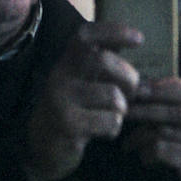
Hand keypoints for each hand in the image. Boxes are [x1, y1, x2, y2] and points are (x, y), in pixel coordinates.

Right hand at [24, 22, 141, 180]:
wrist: (41, 149)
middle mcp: (60, 76)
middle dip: (129, 78)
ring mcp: (61, 100)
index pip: (86, 35)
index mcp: (67, 62)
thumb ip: (103, 61)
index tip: (139, 39)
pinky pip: (110, 121)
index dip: (114, 31)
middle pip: (103, 60)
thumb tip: (134, 38)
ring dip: (122, 109)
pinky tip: (104, 132)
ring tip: (113, 115)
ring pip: (112, 95)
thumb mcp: (84, 82)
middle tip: (131, 93)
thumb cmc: (73, 110)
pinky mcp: (68, 125)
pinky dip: (114, 129)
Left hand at [123, 78, 180, 180]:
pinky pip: (164, 152)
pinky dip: (147, 152)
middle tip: (124, 112)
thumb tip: (134, 85)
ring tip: (129, 141)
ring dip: (141, 136)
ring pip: (166, 134)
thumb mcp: (180, 106)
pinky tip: (143, 154)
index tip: (136, 90)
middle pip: (177, 114)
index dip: (161, 90)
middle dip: (146, 111)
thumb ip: (165, 95)